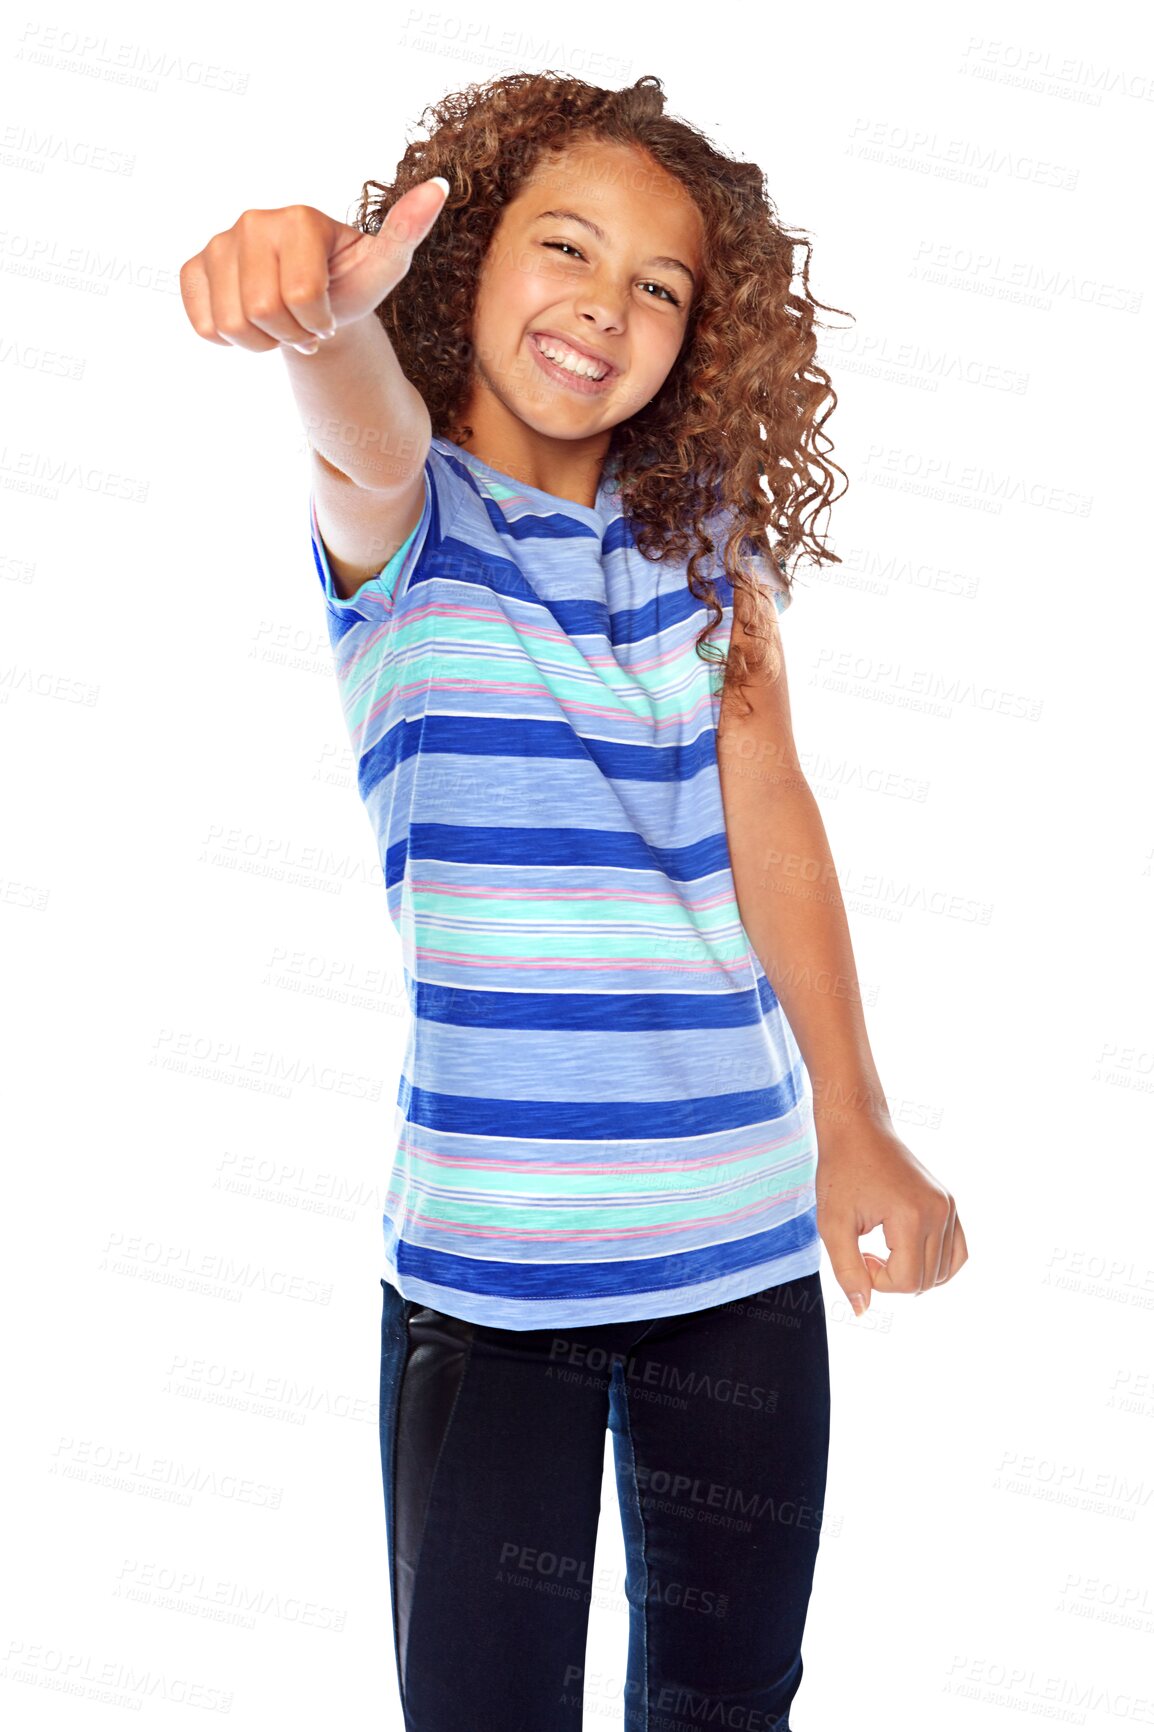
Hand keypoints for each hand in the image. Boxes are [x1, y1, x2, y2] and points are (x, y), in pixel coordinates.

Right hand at [178, 177, 449, 354]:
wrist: (313, 304)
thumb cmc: (350, 285)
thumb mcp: (383, 267)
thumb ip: (406, 232)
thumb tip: (439, 187)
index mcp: (299, 218)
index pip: (302, 296)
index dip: (318, 322)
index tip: (329, 316)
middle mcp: (253, 221)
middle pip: (262, 310)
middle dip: (290, 334)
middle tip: (304, 325)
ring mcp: (219, 243)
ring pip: (231, 325)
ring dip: (262, 343)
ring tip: (281, 326)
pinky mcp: (195, 268)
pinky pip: (204, 326)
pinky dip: (230, 342)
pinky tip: (252, 325)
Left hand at [814, 1116, 967, 1314]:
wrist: (858, 1129)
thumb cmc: (840, 1171)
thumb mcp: (832, 1224)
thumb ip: (847, 1270)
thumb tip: (862, 1309)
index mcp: (912, 1216)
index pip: (907, 1282)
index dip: (877, 1282)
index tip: (857, 1255)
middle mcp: (940, 1211)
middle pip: (926, 1280)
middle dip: (892, 1279)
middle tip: (865, 1252)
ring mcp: (949, 1207)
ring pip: (944, 1272)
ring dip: (913, 1273)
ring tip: (883, 1249)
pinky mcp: (950, 1203)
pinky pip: (957, 1252)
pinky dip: (936, 1264)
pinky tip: (905, 1251)